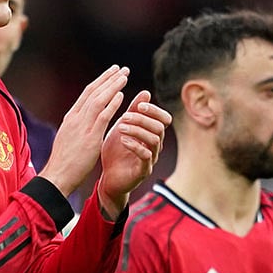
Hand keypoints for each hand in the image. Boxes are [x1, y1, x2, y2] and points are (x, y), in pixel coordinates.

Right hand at [40, 66, 129, 197]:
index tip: (111, 73)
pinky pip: (103, 116)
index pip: (86, 94)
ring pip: (98, 99)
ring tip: (124, 76)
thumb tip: (84, 122)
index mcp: (71, 118)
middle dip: (108, 78)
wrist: (58, 175)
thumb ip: (77, 127)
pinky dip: (112, 104)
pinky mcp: (90, 137)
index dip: (100, 82)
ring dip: (112, 86)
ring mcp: (82, 126)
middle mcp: (75, 118)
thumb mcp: (69, 139)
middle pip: (93, 92)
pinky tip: (121, 95)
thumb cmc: (64, 162)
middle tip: (121, 68)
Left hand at [94, 90, 170, 216]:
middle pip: (160, 127)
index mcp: (152, 134)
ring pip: (154, 140)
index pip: (164, 119)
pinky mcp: (143, 171)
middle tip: (125, 115)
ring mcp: (151, 159)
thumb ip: (133, 112)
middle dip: (143, 119)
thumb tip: (146, 93)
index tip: (139, 105)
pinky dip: (135, 146)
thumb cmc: (115, 152)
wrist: (107, 178)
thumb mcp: (122, 127)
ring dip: (138, 130)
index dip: (154, 110)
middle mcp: (155, 146)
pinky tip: (123, 140)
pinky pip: (146, 156)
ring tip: (121, 127)